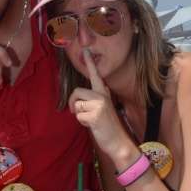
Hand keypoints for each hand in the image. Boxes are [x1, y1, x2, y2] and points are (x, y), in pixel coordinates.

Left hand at [68, 50, 134, 168]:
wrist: (117, 141)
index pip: (95, 75)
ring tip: (91, 120)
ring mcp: (99, 104)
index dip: (90, 62)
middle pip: (76, 92)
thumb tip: (85, 95)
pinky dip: (82, 123)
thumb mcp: (103, 109)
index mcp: (104, 93)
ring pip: (76, 105)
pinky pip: (78, 117)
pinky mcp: (95, 114)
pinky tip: (93, 126)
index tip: (85, 49)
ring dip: (79, 115)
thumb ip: (95, 99)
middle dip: (72, 103)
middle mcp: (102, 95)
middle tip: (76, 112)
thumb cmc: (107, 126)